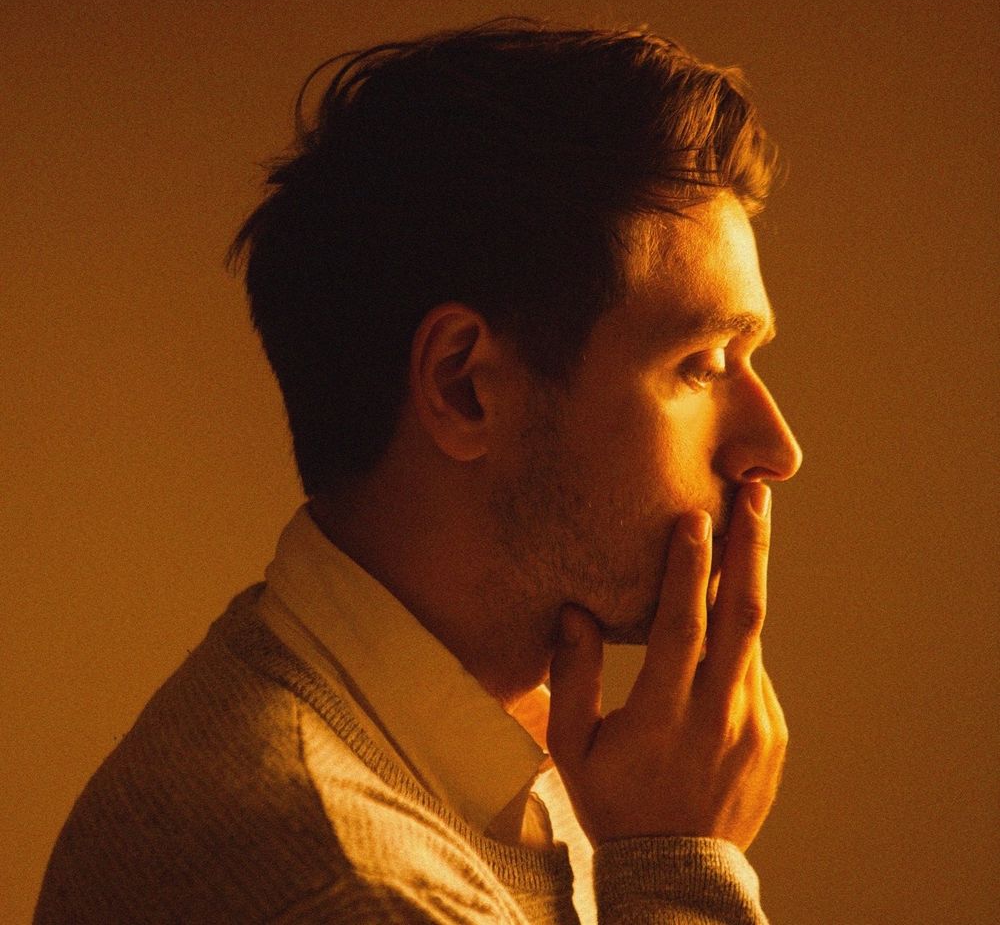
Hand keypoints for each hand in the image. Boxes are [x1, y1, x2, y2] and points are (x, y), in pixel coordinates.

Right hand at [546, 483, 786, 850]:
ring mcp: (755, 726)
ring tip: (749, 528)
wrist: (677, 873)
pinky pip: (755, 671)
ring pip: (753, 638)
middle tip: (759, 492)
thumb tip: (575, 610)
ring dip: (749, 579)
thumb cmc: (613, 802)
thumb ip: (573, 675)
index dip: (689, 569)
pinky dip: (738, 636)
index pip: (682, 627)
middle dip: (751, 548)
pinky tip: (723, 618)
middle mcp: (719, 715)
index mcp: (664, 715)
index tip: (696, 518)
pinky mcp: (773, 735)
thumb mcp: (573, 746)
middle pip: (741, 616)